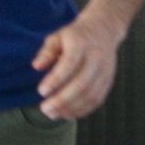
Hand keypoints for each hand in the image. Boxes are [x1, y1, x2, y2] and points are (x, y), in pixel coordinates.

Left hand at [32, 4, 133, 121]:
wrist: (103, 30)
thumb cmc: (75, 36)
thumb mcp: (57, 36)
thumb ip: (46, 52)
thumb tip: (36, 66)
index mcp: (81, 43)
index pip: (69, 63)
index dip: (55, 79)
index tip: (41, 91)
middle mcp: (96, 58)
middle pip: (82, 84)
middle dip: (62, 100)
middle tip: (45, 109)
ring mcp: (105, 71)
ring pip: (90, 95)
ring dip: (70, 108)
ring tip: (52, 114)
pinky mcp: (108, 81)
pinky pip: (97, 100)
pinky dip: (81, 110)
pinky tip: (66, 113)